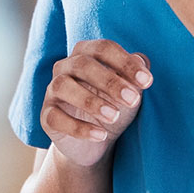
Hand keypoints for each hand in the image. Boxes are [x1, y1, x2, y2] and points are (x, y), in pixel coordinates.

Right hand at [44, 40, 152, 166]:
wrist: (95, 144)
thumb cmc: (113, 106)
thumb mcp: (129, 92)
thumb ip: (135, 75)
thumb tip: (142, 59)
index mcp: (85, 54)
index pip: (103, 48)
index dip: (125, 62)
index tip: (147, 81)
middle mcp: (64, 67)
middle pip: (82, 64)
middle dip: (110, 81)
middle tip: (133, 100)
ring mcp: (52, 91)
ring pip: (63, 86)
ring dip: (90, 101)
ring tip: (114, 116)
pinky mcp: (46, 116)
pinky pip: (56, 117)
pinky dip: (78, 127)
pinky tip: (100, 135)